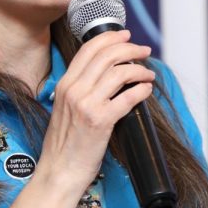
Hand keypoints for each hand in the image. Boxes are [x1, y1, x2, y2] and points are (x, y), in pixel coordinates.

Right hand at [38, 30, 154, 197]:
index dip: (110, 38)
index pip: (88, 50)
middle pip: (107, 56)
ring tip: (148, 73)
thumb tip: (106, 78)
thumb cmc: (64, 145)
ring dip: (140, 69)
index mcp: (64, 85)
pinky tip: (147, 90)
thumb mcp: (64, 109)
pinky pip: (128, 97)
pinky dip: (142, 90)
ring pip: (119, 73)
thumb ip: (79, 91)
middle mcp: (74, 90)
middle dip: (130, 48)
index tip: (126, 36)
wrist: (59, 171)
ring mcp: (86, 105)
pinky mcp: (100, 121)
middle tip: (144, 50)